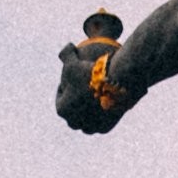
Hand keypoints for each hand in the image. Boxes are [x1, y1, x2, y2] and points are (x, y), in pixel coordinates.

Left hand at [54, 13, 125, 130]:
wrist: (116, 86)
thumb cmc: (91, 74)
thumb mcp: (73, 61)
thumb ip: (66, 53)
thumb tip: (67, 49)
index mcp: (62, 109)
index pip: (61, 94)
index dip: (66, 83)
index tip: (74, 76)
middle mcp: (74, 122)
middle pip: (73, 109)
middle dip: (76, 99)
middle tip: (84, 87)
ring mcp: (90, 127)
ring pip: (86, 118)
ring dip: (88, 109)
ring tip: (95, 95)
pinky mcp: (105, 128)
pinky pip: (101, 121)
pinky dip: (102, 113)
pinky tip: (105, 101)